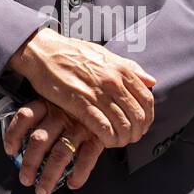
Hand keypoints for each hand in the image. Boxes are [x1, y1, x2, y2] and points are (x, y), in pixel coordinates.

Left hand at [3, 98, 105, 193]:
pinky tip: (72, 184)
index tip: (11, 150)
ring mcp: (79, 127)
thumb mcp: (55, 103)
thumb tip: (19, 146)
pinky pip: (86, 158)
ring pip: (60, 153)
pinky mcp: (96, 137)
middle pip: (39, 140)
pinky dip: (79, 174)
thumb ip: (40, 119)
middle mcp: (61, 115)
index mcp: (47, 104)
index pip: (25, 117)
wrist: (107, 103)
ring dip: (49, 175)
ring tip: (42, 189)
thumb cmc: (74, 107)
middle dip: (30, 163)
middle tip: (25, 179)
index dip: (14, 134)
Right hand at [8, 28, 156, 148]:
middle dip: (137, 132)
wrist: (42, 52)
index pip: (146, 100)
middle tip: (130, 137)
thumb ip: (129, 67)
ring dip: (123, 138)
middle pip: (137, 115)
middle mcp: (112, 80)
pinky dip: (108, 138)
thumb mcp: (104, 53)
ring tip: (117, 141)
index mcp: (120, 69)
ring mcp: (96, 92)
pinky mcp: (79, 102)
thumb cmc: (71, 52)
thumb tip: (150, 81)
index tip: (142, 125)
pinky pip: (102, 127)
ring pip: (122, 124)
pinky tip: (105, 140)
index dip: (148, 117)